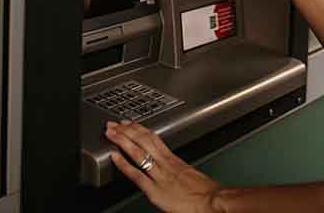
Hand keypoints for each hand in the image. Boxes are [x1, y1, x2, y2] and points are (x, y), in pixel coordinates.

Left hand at [105, 121, 220, 212]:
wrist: (212, 201)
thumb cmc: (205, 192)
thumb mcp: (191, 175)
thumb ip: (179, 170)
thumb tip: (173, 170)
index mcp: (174, 160)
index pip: (154, 139)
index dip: (140, 130)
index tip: (130, 123)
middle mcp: (165, 164)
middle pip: (144, 141)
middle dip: (127, 131)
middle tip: (114, 124)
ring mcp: (159, 176)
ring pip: (138, 153)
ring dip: (122, 141)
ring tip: (111, 133)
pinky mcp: (155, 191)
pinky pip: (137, 175)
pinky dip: (124, 164)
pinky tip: (114, 157)